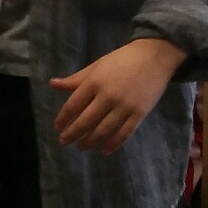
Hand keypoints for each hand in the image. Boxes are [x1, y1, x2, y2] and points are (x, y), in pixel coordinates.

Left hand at [48, 37, 187, 153]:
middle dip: (72, 134)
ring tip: (82, 147)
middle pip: (86, 122)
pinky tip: (103, 150)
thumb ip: (75, 79)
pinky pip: (124, 134)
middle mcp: (107, 96)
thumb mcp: (96, 66)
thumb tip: (52, 84)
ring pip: (103, 131)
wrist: (154, 57)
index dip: (63, 119)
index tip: (58, 127)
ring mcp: (125, 107)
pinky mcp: (139, 114)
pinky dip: (112, 144)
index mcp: (94, 82)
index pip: (73, 106)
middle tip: (64, 142)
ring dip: (90, 142)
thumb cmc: (121, 60)